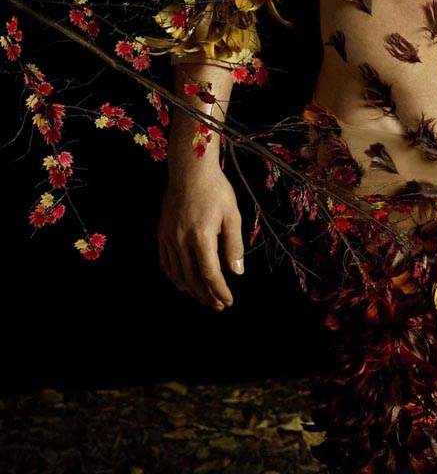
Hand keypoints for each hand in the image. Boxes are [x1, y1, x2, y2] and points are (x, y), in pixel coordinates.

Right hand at [158, 166, 243, 310]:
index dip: (219, 291)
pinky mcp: (161, 233)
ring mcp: (168, 238)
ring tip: (204, 298)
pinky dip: (174, 277)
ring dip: (191, 290)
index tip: (229, 301)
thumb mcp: (232, 214)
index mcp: (201, 237)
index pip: (210, 274)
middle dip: (207, 296)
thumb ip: (234, 245)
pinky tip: (183, 283)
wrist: (189, 170)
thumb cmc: (215, 189)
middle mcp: (181, 241)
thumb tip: (237, 272)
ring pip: (177, 275)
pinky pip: (165, 263)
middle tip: (219, 305)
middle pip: (192, 279)